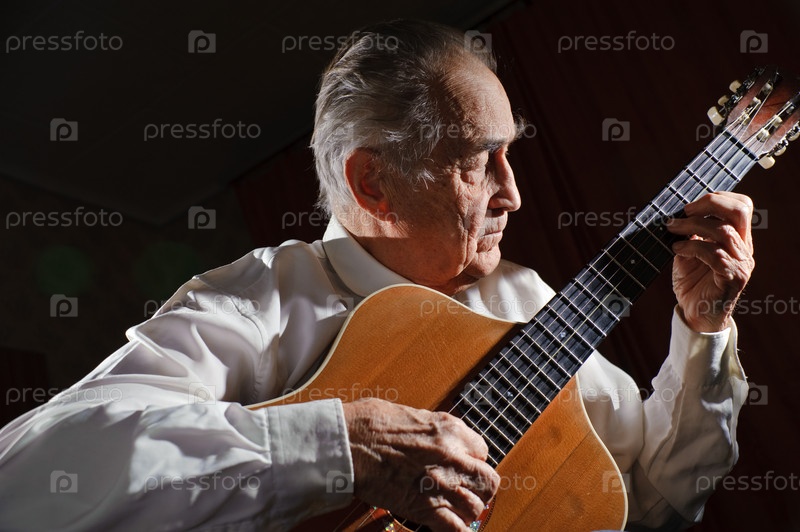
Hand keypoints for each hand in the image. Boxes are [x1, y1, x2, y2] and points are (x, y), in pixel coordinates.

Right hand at [342, 398, 499, 530]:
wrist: (349, 442)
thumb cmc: (371, 423)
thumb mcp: (412, 414)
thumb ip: (433, 429)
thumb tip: (436, 436)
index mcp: (450, 430)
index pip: (482, 451)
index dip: (472, 460)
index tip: (462, 464)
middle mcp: (452, 457)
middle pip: (488, 481)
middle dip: (480, 487)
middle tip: (467, 489)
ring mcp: (440, 484)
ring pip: (476, 507)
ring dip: (467, 509)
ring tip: (455, 508)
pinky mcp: (424, 507)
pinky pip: (455, 528)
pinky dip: (455, 529)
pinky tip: (448, 525)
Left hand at [666, 191, 755, 331]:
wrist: (695, 315)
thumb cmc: (692, 283)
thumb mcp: (688, 252)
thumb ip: (690, 234)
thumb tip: (674, 214)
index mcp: (737, 239)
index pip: (742, 206)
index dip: (718, 198)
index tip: (690, 205)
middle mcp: (744, 249)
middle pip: (739, 211)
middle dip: (709, 204)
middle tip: (684, 212)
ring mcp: (741, 264)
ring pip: (723, 232)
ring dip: (692, 226)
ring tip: (671, 229)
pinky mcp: (732, 278)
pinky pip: (714, 254)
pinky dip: (692, 247)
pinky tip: (677, 249)